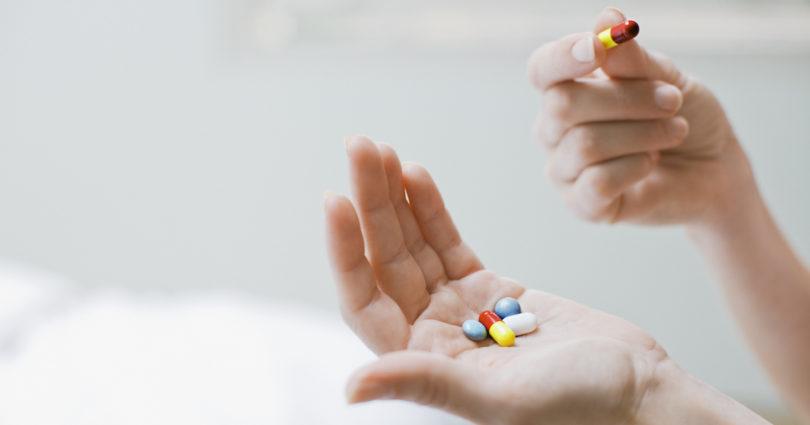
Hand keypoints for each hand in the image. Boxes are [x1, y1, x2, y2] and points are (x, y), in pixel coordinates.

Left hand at [324, 136, 668, 423]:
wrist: (642, 391)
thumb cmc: (581, 407)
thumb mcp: (500, 399)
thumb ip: (426, 385)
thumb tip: (351, 389)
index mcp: (423, 364)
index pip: (365, 301)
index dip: (346, 252)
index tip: (336, 199)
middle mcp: (433, 336)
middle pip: (388, 261)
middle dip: (371, 203)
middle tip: (359, 146)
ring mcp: (461, 308)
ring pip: (416, 244)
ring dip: (396, 197)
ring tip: (378, 149)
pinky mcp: (491, 288)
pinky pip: (449, 242)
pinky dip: (432, 208)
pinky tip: (416, 173)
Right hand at [528, 8, 754, 224]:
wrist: (715, 172)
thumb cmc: (684, 118)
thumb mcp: (667, 79)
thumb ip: (633, 59)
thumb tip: (607, 18)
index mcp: (567, 89)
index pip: (542, 70)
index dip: (561, 58)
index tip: (597, 48)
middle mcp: (554, 129)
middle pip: (563, 105)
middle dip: (627, 99)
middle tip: (673, 100)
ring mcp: (564, 169)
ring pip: (585, 144)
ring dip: (643, 133)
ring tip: (675, 131)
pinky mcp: (582, 205)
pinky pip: (597, 183)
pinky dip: (635, 167)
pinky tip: (652, 163)